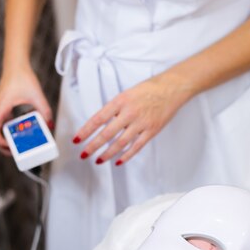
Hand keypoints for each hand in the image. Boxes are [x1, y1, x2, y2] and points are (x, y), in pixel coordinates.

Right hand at [0, 66, 52, 155]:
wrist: (16, 66)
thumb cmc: (21, 77)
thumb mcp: (37, 95)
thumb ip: (45, 111)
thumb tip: (49, 125)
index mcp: (1, 108)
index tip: (9, 147)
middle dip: (4, 146)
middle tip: (17, 153)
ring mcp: (1, 112)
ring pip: (0, 131)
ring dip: (7, 140)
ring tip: (20, 147)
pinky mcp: (6, 111)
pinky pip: (5, 125)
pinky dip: (11, 132)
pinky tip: (22, 135)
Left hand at [73, 73, 191, 164]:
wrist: (172, 88)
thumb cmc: (149, 89)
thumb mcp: (126, 94)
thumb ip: (114, 108)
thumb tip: (100, 124)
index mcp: (120, 101)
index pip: (98, 118)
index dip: (86, 130)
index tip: (77, 139)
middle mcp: (129, 113)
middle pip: (106, 134)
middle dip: (93, 146)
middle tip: (83, 154)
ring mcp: (141, 123)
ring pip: (120, 143)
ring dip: (107, 154)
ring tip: (98, 160)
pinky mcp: (151, 131)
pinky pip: (136, 147)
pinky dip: (126, 156)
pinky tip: (118, 161)